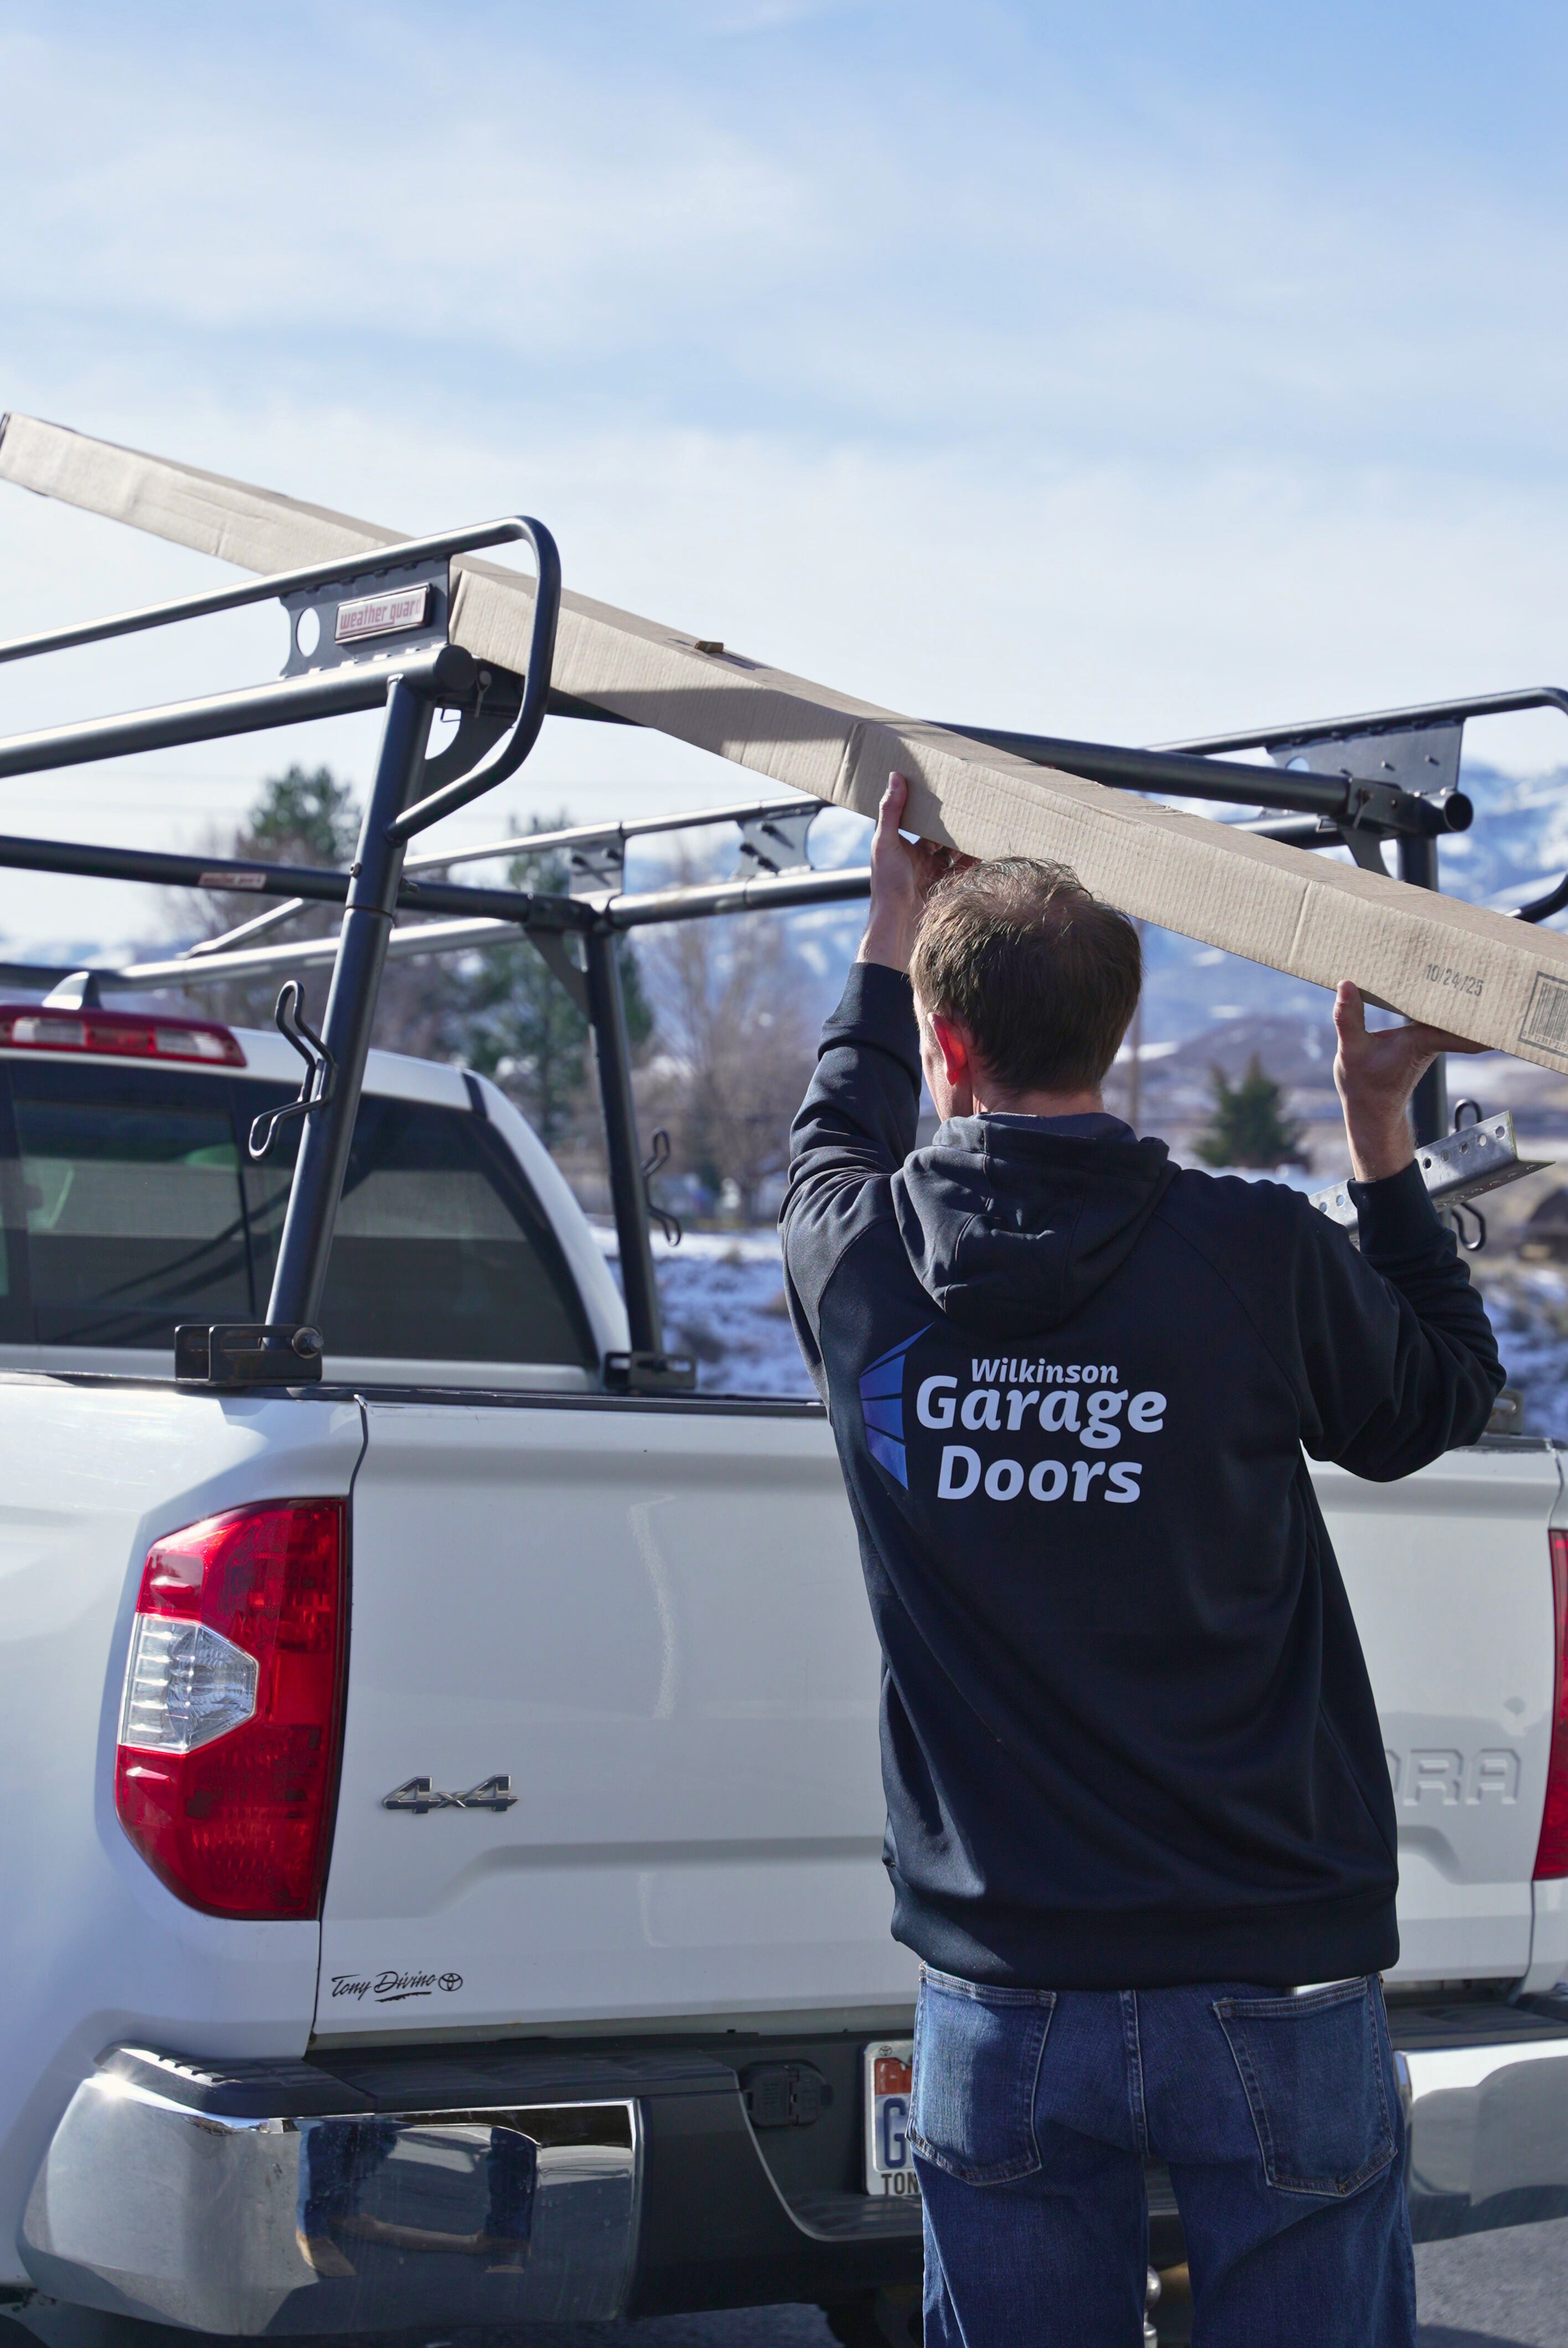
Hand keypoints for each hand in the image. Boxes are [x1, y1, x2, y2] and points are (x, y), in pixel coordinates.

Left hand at [857, 773, 974, 972]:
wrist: (899, 925)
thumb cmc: (886, 885)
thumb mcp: (885, 843)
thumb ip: (891, 811)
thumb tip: (896, 776)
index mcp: (904, 846)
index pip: (920, 820)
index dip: (931, 806)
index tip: (945, 788)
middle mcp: (922, 858)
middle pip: (942, 834)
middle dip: (955, 821)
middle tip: (971, 801)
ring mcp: (938, 873)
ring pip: (958, 849)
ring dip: (968, 837)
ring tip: (983, 818)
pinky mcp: (952, 886)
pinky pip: (969, 868)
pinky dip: (978, 856)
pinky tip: (988, 843)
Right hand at [1332, 980, 1484, 1182]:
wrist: (1372, 1109)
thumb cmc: (1364, 1085)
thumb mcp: (1351, 1049)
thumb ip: (1348, 1017)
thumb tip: (1347, 984)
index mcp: (1424, 1040)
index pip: (1468, 1029)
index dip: (1488, 1015)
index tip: (1504, 997)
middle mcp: (1434, 1038)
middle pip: (1467, 1013)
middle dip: (1480, 992)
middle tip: (1488, 964)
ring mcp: (1432, 1038)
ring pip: (1456, 1013)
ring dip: (1463, 994)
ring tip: (1469, 964)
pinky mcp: (1425, 1037)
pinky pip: (1442, 1015)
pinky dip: (1445, 1000)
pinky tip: (1442, 981)